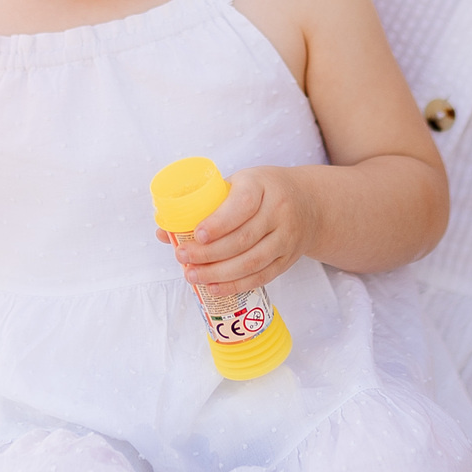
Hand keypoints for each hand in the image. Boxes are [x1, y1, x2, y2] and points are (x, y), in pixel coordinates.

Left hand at [164, 166, 311, 299]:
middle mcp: (278, 211)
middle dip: (209, 253)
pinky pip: (262, 276)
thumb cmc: (262, 190)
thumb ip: (203, 205)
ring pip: (252, 262)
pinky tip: (214, 287)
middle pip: (244, 239)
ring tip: (192, 276)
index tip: (197, 234)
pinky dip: (236, 285)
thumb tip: (164, 231)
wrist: (308, 203)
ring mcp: (286, 237)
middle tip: (183, 258)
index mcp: (261, 186)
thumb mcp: (237, 184)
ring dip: (219, 274)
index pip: (242, 206)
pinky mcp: (287, 259)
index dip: (219, 223)